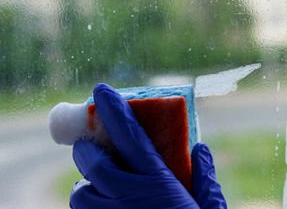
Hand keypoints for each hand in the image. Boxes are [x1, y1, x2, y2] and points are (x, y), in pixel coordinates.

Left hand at [70, 84, 226, 208]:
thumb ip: (206, 180)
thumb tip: (201, 149)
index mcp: (157, 183)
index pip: (128, 135)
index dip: (113, 109)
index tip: (100, 90)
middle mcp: (128, 199)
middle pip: (92, 163)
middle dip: (87, 150)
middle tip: (91, 147)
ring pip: (80, 196)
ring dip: (86, 188)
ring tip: (98, 189)